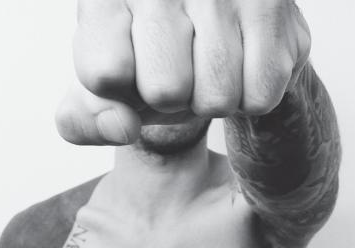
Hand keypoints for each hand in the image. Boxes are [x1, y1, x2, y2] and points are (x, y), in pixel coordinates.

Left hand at [56, 0, 310, 145]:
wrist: (211, 20)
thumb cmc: (146, 56)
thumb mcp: (101, 90)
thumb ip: (84, 121)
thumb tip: (121, 127)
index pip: (106, 73)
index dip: (121, 89)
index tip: (127, 66)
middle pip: (166, 91)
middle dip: (170, 98)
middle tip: (176, 68)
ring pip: (216, 99)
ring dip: (212, 97)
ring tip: (208, 64)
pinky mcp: (270, 5)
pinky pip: (259, 96)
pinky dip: (250, 94)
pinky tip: (240, 61)